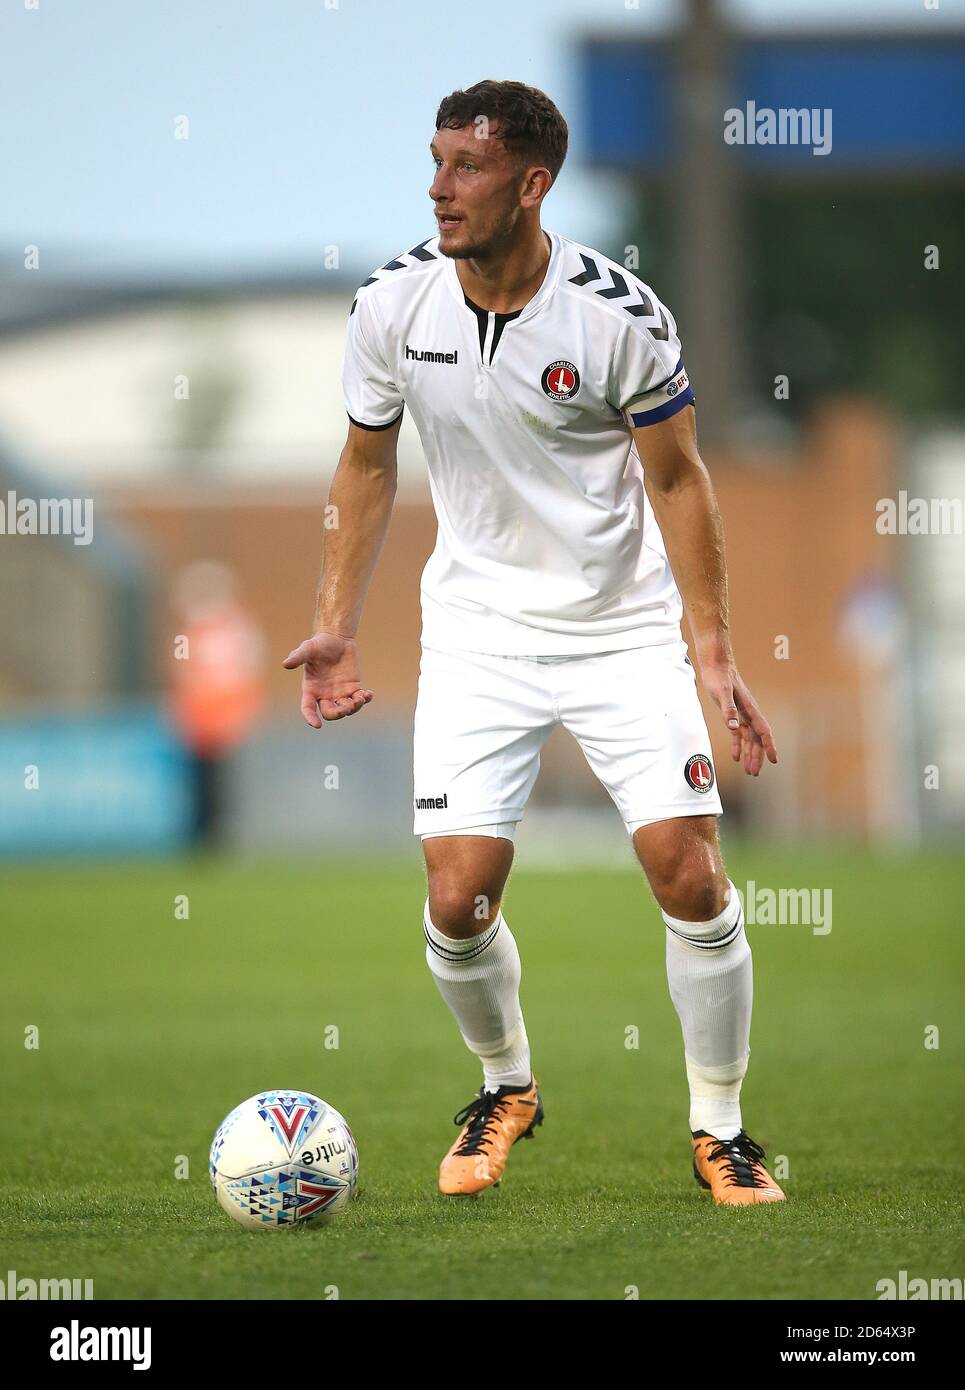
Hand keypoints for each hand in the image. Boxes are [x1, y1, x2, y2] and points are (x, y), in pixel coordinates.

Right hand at [282, 631, 372, 727]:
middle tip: (348, 706)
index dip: (310, 718)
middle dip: (339, 713)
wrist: (336, 638)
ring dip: (354, 707)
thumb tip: (285, 664)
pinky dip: (365, 699)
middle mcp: (324, 695)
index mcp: (311, 689)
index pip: (307, 709)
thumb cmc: (319, 643)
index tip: (317, 725)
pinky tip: (368, 694)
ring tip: (361, 697)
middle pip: (330, 713)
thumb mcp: (307, 648)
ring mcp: (340, 693)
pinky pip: (359, 699)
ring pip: (346, 709)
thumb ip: (298, 657)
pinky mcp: (353, 688)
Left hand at [699, 660, 777, 776]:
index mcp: (750, 709)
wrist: (715, 663)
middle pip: (757, 739)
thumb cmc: (719, 676)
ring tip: (749, 770)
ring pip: (749, 738)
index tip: (775, 760)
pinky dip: (738, 745)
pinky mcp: (732, 713)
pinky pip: (738, 733)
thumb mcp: (722, 693)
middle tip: (755, 773)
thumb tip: (733, 728)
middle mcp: (749, 713)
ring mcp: (742, 713)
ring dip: (750, 754)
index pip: (763, 731)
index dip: (769, 746)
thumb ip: (728, 711)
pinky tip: (736, 757)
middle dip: (758, 756)